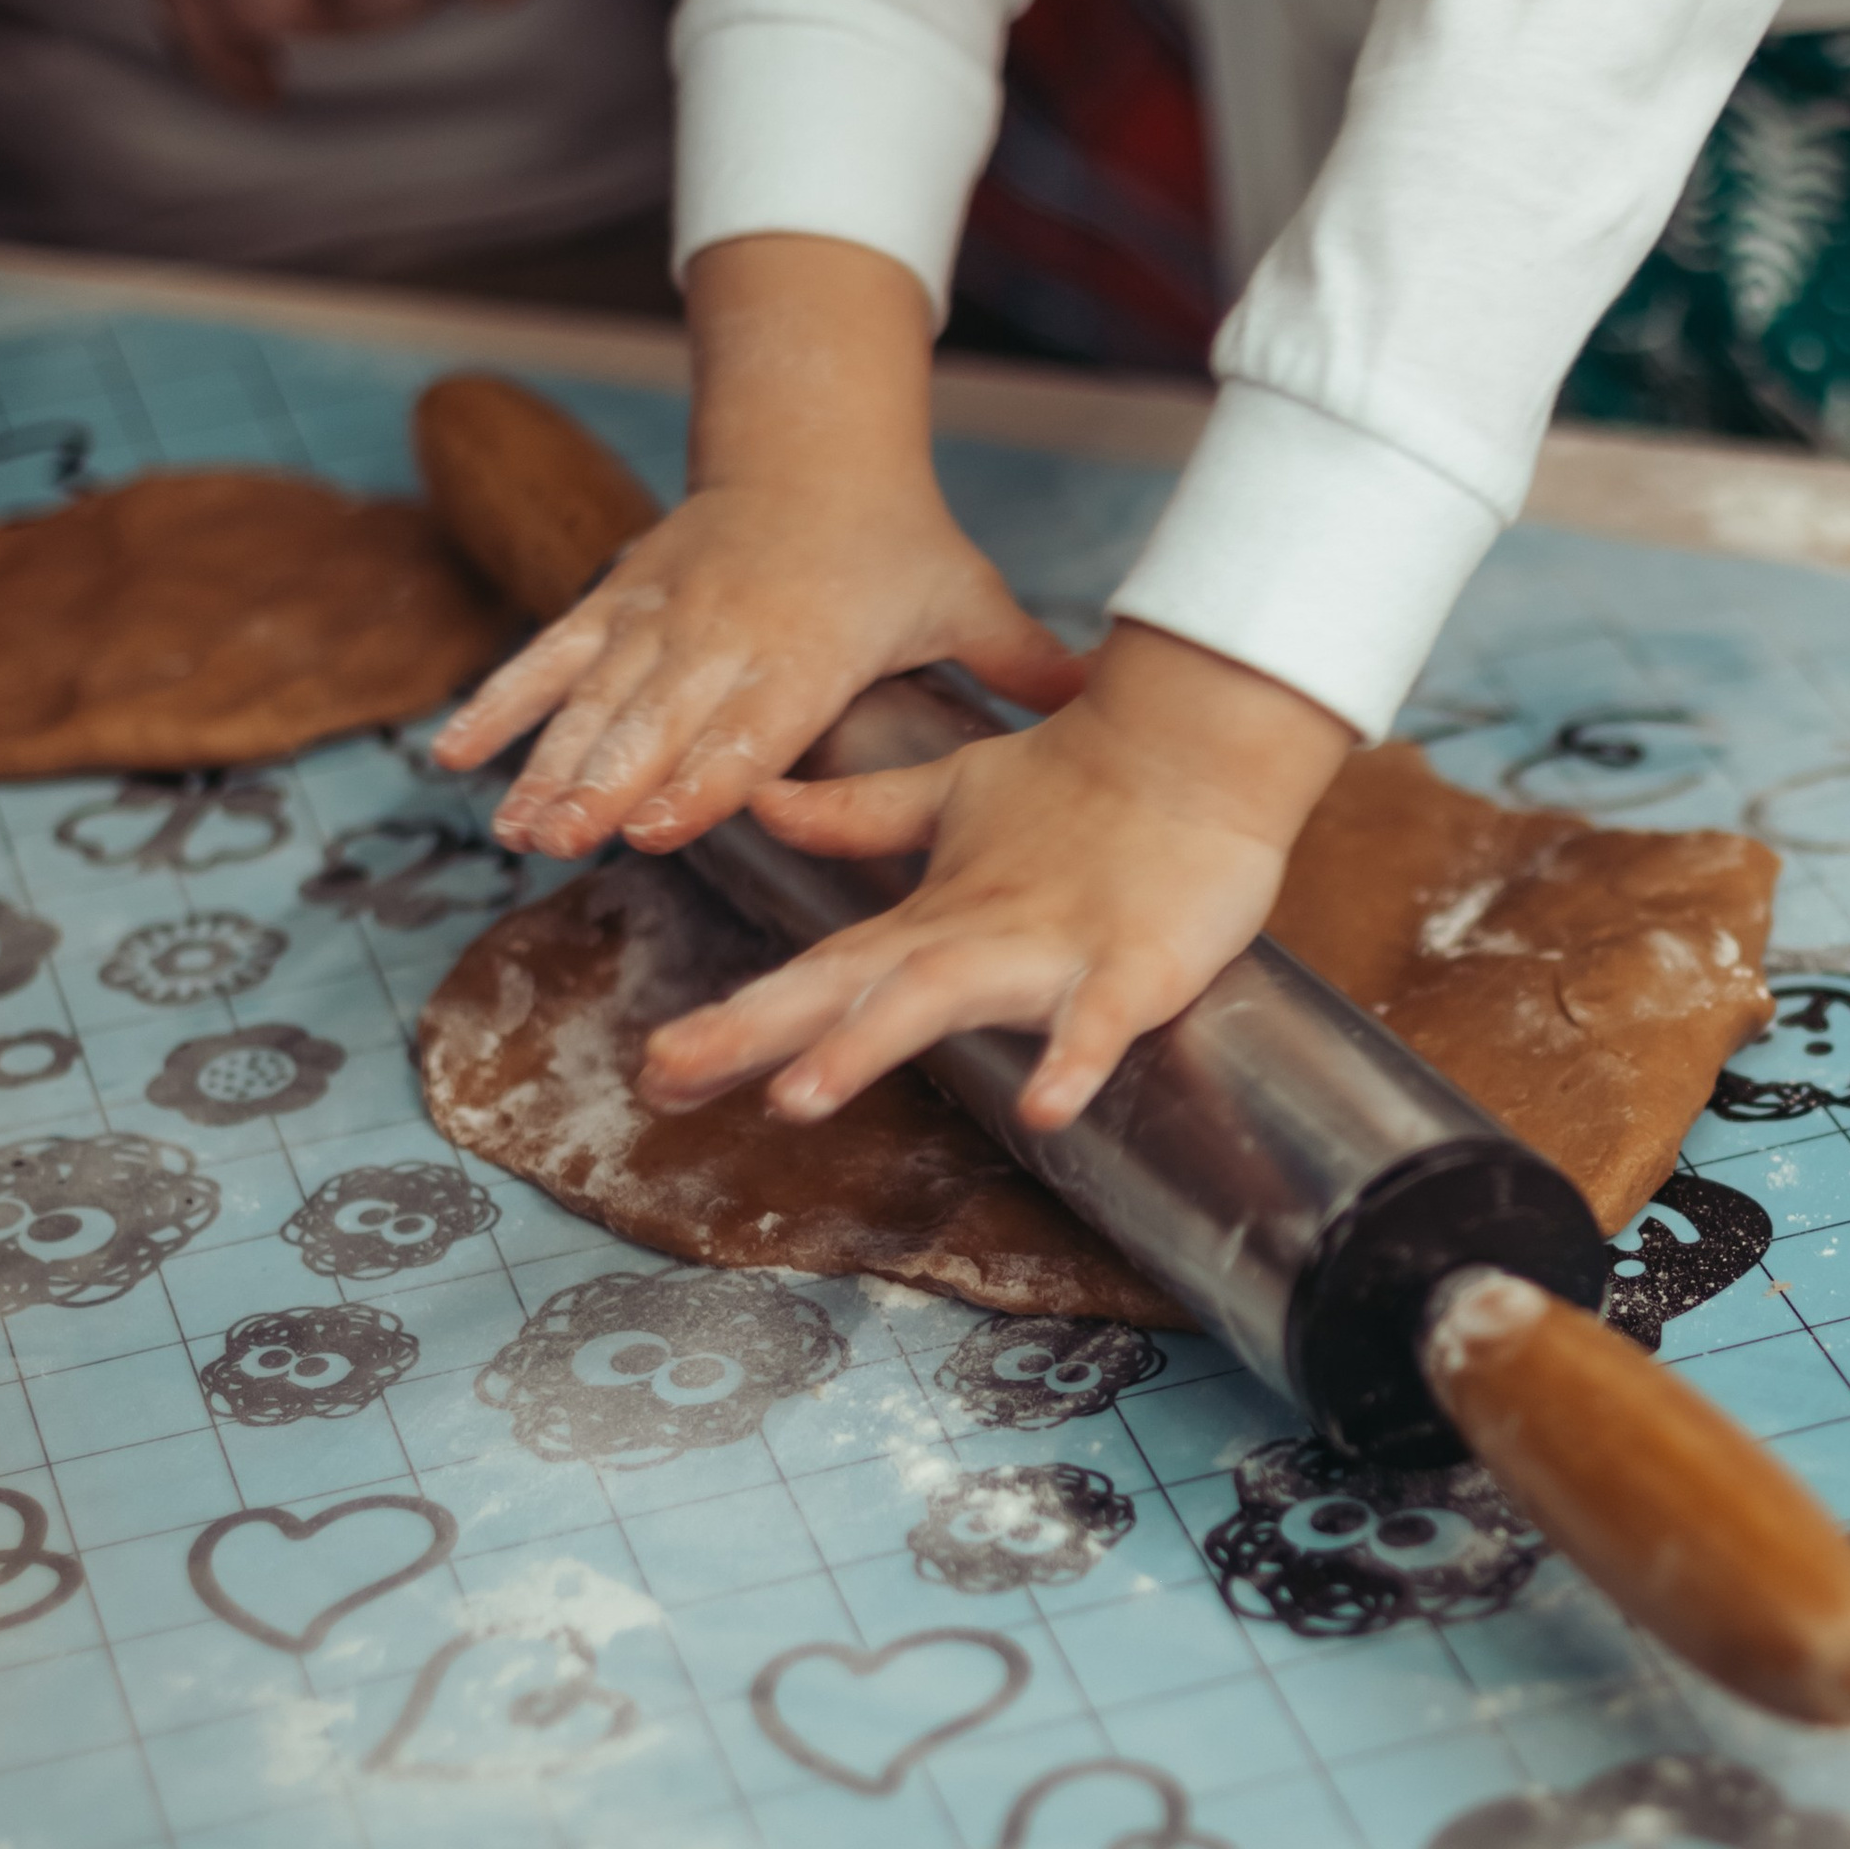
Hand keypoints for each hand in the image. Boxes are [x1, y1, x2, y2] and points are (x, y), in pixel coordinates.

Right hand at [433, 469, 1083, 853]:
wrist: (814, 445)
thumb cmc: (897, 543)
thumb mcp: (965, 596)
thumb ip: (1025, 665)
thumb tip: (1109, 708)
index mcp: (809, 645)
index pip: (754, 724)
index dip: (706, 775)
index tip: (663, 828)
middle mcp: (727, 630)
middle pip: (660, 717)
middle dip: (607, 782)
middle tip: (560, 843)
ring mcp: (662, 611)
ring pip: (596, 694)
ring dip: (548, 760)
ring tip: (510, 825)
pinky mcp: (617, 595)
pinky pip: (549, 652)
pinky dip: (501, 701)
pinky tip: (451, 754)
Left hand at [638, 622, 1353, 1131]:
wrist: (1195, 740)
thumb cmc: (1077, 780)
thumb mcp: (951, 795)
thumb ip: (855, 816)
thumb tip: (760, 806)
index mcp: (931, 913)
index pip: (817, 975)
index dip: (736, 1021)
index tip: (654, 1068)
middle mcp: (972, 935)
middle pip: (850, 990)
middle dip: (757, 1033)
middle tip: (666, 1076)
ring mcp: (1051, 949)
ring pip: (946, 997)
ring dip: (870, 1043)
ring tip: (799, 1094)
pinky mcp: (1133, 962)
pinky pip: (1100, 1022)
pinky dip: (1073, 1060)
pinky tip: (1046, 1107)